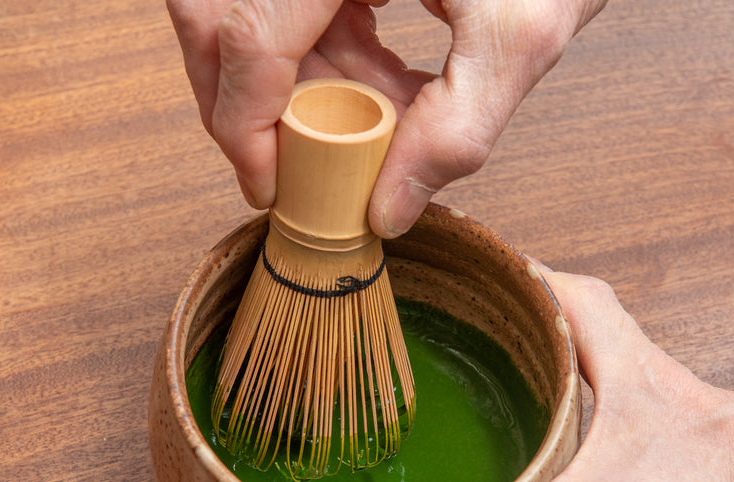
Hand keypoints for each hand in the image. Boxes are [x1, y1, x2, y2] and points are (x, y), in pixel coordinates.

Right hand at [165, 0, 607, 236]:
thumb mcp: (517, 39)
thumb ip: (453, 132)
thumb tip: (384, 209)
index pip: (248, 34)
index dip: (242, 123)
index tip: (267, 186)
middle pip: (216, 18)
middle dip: (243, 102)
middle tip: (284, 163)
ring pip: (247, 15)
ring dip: (294, 83)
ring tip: (369, 112)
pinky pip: (293, 6)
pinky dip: (321, 53)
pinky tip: (379, 76)